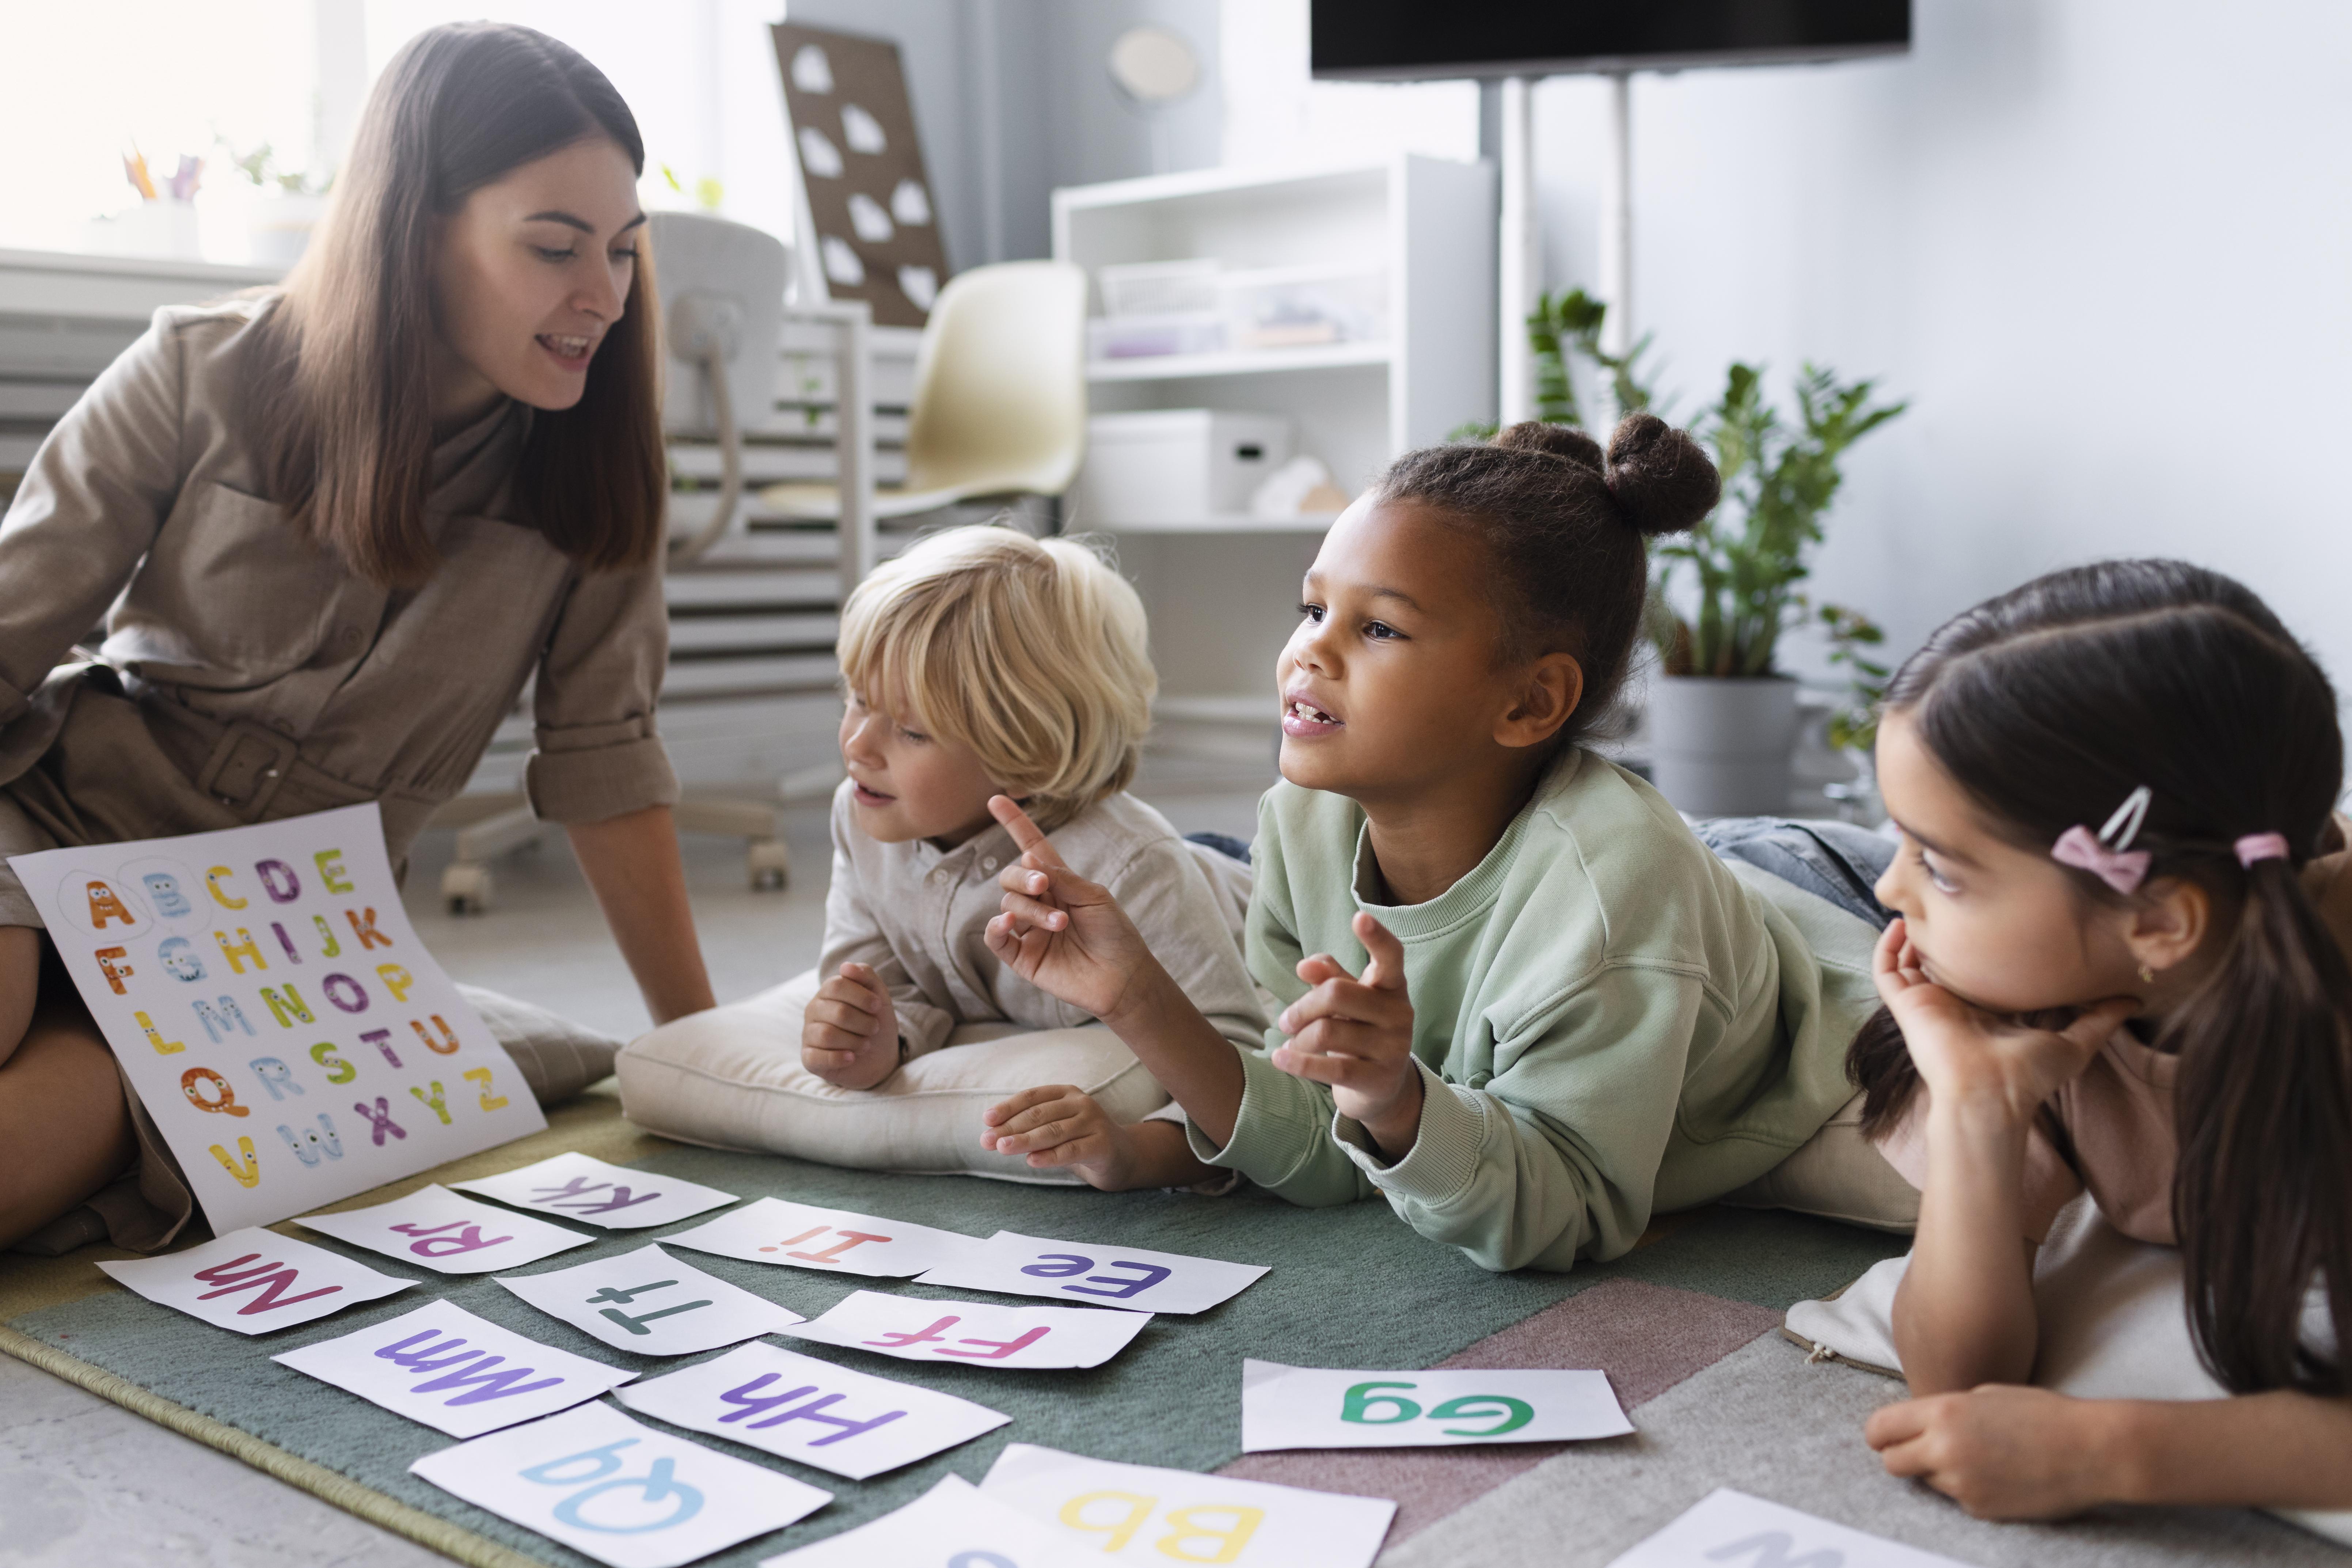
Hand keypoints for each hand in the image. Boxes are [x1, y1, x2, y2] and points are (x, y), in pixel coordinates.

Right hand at [800, 962, 899, 1088]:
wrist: (879, 1056)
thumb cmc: (875, 1022)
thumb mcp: (879, 997)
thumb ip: (866, 976)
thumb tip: (845, 966)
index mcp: (827, 992)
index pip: (836, 986)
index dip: (861, 997)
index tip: (877, 1007)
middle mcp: (813, 1010)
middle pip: (837, 1012)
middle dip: (864, 1022)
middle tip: (873, 1029)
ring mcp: (808, 1034)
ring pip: (827, 1035)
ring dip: (855, 1042)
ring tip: (864, 1045)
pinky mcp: (808, 1058)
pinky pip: (817, 1057)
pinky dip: (840, 1058)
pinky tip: (851, 1058)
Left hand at [981, 1084, 1140, 1189]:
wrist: (1122, 1156)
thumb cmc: (1080, 1140)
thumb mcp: (1056, 1129)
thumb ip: (1030, 1129)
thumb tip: (992, 1135)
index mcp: (1066, 1093)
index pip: (1033, 1097)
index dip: (1008, 1107)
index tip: (987, 1120)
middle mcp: (1081, 1103)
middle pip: (1039, 1114)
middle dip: (1010, 1127)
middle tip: (986, 1141)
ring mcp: (1093, 1122)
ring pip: (1053, 1131)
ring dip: (1024, 1140)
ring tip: (1002, 1148)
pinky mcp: (1102, 1144)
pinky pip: (1071, 1150)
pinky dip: (1050, 1156)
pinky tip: (1031, 1161)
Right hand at [983, 795, 1159, 1022]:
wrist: (1123, 976)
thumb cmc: (1115, 933)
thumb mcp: (1093, 896)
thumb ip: (1061, 877)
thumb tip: (1027, 860)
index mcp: (1058, 882)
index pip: (1030, 847)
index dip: (1015, 824)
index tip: (997, 799)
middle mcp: (1038, 903)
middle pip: (1011, 877)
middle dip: (1023, 878)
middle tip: (1044, 887)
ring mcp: (1028, 930)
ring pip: (1008, 905)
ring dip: (1031, 909)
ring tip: (1060, 923)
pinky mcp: (1022, 956)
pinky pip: (995, 937)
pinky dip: (997, 926)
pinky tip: (1009, 922)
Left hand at [1273, 911, 1421, 1157]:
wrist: (1381, 1087)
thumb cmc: (1359, 1030)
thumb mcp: (1348, 1000)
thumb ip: (1330, 977)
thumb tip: (1306, 964)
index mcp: (1392, 987)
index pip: (1391, 956)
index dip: (1376, 937)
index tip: (1359, 917)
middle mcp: (1399, 1013)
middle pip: (1337, 994)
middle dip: (1302, 1006)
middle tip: (1285, 1020)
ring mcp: (1393, 1048)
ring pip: (1327, 1032)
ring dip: (1298, 1038)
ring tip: (1291, 1043)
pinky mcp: (1378, 1079)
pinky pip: (1330, 1068)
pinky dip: (1297, 1062)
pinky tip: (1279, 1058)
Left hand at [1867, 1386, 2122, 1518]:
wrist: (2092, 1451)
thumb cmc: (2044, 1414)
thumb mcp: (1986, 1394)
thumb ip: (1945, 1410)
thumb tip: (1919, 1423)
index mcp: (1942, 1413)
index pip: (1880, 1429)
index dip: (1879, 1434)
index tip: (1883, 1437)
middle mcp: (1945, 1450)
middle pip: (1892, 1462)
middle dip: (1901, 1456)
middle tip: (1921, 1450)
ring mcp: (1962, 1484)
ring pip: (1926, 1482)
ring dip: (1938, 1472)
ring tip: (1978, 1457)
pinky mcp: (1980, 1510)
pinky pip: (1958, 1499)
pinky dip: (1968, 1489)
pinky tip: (1999, 1475)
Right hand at [1872, 918, 2132, 1129]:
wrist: (1991, 1092)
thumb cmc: (2028, 1073)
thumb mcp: (2075, 1042)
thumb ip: (2100, 1019)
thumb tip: (2134, 998)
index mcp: (1985, 1009)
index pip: (1975, 971)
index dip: (1977, 945)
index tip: (1990, 916)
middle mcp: (1953, 1003)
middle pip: (1939, 960)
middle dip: (1941, 931)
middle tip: (1951, 899)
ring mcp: (1927, 1003)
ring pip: (1908, 961)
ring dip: (1912, 933)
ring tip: (1922, 903)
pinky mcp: (1907, 1005)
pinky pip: (1887, 971)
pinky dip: (1888, 946)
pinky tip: (1900, 923)